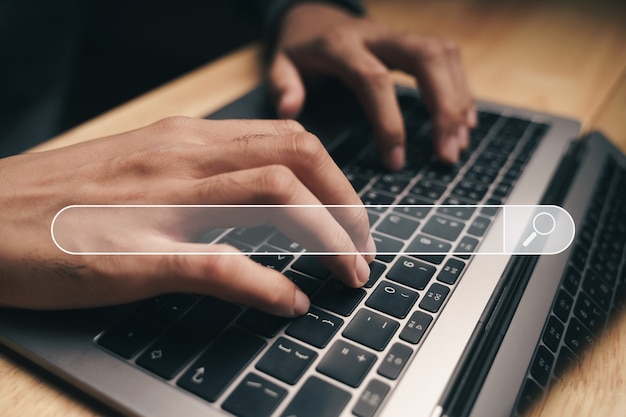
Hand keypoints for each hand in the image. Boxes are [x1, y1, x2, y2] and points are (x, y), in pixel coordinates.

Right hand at [0, 117, 373, 315]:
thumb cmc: (60, 197)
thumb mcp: (140, 166)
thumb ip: (198, 172)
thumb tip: (260, 197)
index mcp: (184, 138)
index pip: (287, 137)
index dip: (335, 176)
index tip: (351, 212)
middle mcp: (182, 158)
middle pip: (298, 157)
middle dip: (347, 202)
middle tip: (364, 245)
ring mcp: (162, 203)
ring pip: (276, 197)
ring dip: (329, 236)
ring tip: (350, 273)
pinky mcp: (138, 255)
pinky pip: (224, 266)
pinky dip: (269, 285)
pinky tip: (291, 303)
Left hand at [267, 3, 475, 168]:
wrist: (315, 14)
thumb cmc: (300, 47)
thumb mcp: (279, 62)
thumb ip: (282, 84)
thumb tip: (291, 110)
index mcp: (342, 45)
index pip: (375, 80)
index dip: (390, 122)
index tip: (396, 162)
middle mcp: (378, 35)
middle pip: (426, 58)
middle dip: (444, 107)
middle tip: (448, 154)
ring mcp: (399, 35)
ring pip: (443, 55)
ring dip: (458, 100)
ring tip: (459, 144)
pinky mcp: (413, 41)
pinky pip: (448, 58)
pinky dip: (461, 90)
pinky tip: (465, 122)